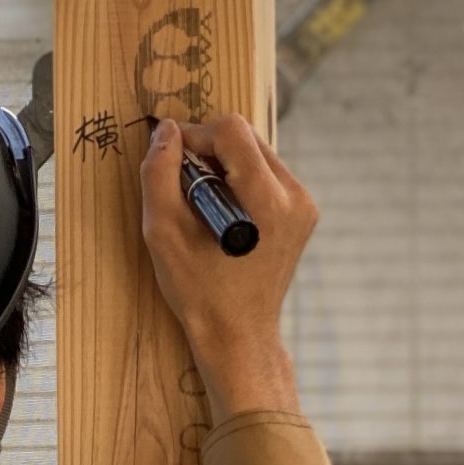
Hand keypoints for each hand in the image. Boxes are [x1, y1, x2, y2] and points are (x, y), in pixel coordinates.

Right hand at [139, 113, 315, 419]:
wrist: (239, 334)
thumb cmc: (199, 290)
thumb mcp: (163, 231)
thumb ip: (159, 173)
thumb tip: (166, 130)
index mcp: (267, 200)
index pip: (231, 130)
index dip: (194, 135)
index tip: (171, 161)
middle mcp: (295, 197)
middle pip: (246, 137)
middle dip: (209, 150)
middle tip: (183, 184)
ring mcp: (304, 205)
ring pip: (257, 153)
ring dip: (224, 165)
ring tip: (201, 202)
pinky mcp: (303, 214)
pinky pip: (267, 175)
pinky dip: (240, 181)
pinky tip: (221, 212)